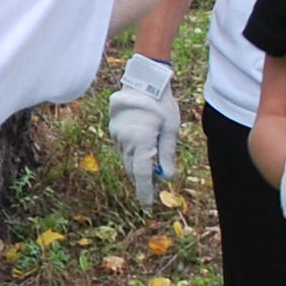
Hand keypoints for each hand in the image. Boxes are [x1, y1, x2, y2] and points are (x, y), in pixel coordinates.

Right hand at [107, 54, 178, 204]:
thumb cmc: (161, 103)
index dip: (144, 192)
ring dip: (137, 164)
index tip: (147, 205)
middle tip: (156, 183)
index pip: (141, 175)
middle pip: (132, 169)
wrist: (143, 79)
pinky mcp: (113, 128)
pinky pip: (122, 146)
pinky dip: (132, 152)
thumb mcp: (171, 129)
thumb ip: (167, 154)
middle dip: (143, 178)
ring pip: (127, 158)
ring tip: (151, 163)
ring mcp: (117, 134)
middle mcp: (126, 141)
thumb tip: (167, 176)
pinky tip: (142, 145)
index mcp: (141, 143)